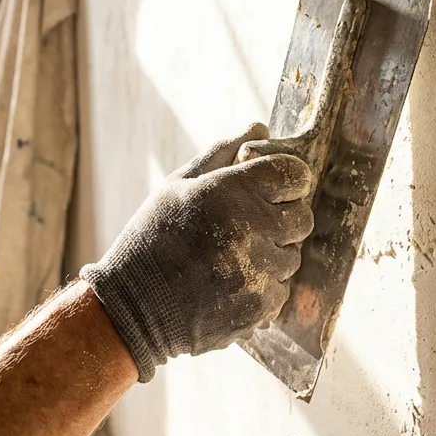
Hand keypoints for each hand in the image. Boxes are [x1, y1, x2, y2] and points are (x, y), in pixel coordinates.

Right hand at [82, 123, 314, 380]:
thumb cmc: (153, 238)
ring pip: (293, 255)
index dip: (287, 180)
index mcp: (230, 190)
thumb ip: (222, 153)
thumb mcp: (178, 185)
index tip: (273, 189)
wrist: (133, 307)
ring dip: (271, 255)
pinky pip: (281, 289)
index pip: (294, 173)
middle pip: (302, 216)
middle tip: (248, 227)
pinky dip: (262, 287)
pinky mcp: (260, 305)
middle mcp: (251, 227)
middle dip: (282, 219)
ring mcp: (258, 269)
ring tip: (231, 259)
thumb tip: (260, 128)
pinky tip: (229, 284)